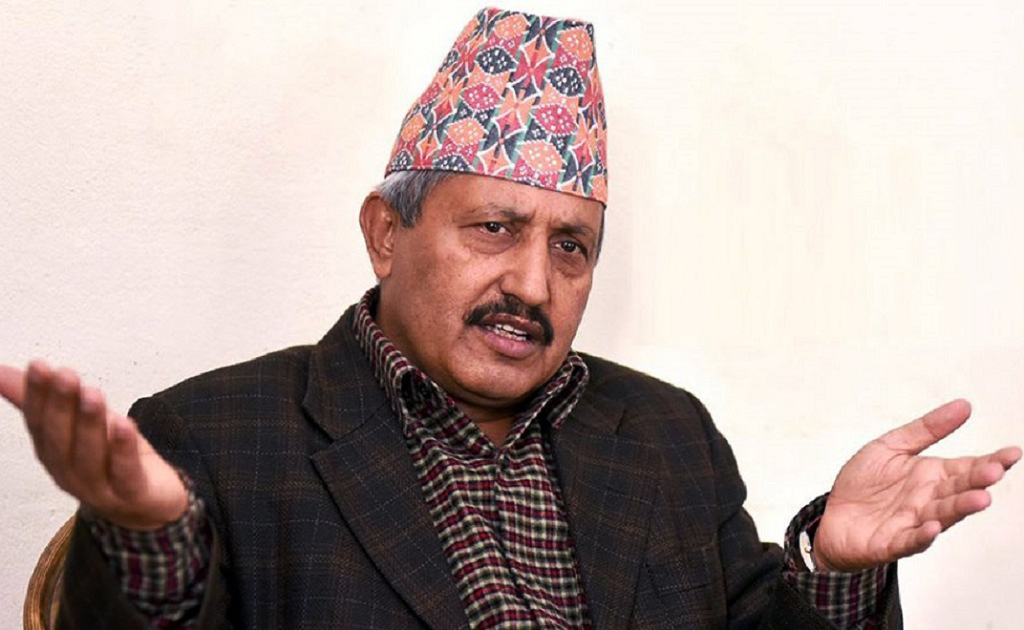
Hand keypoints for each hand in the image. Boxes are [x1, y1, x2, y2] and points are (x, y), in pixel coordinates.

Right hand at [0, 360, 187, 529]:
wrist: (146, 504)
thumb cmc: (109, 457)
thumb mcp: (79, 423)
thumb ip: (44, 399)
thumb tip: (0, 371)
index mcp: (53, 453)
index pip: (39, 423)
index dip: (37, 395)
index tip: (39, 366)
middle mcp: (69, 472)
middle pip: (60, 440)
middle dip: (61, 406)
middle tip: (65, 375)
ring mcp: (98, 488)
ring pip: (90, 455)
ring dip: (89, 423)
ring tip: (92, 393)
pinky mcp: (131, 494)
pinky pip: (124, 472)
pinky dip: (123, 448)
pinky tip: (125, 424)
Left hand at [813, 399, 1020, 571]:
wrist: (832, 517)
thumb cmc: (863, 484)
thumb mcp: (891, 447)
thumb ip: (926, 429)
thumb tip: (964, 405)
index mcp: (931, 475)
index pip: (967, 467)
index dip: (991, 461)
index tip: (1012, 453)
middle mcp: (929, 499)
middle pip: (959, 490)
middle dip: (977, 482)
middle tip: (994, 471)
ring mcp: (914, 521)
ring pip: (943, 515)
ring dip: (960, 508)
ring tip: (980, 498)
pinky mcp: (894, 542)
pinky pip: (912, 540)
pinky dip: (923, 536)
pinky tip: (933, 528)